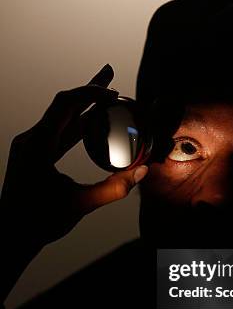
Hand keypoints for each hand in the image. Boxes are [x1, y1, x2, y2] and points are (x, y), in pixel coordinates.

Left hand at [0, 65, 147, 291]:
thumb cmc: (39, 222)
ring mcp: (32, 146)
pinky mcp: (35, 153)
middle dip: (89, 89)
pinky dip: (77, 122)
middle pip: (64, 105)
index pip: (65, 105)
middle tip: (110, 72)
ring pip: (62, 117)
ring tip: (108, 92)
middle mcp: (32, 140)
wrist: (11, 235)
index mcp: (37, 146)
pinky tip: (93, 120)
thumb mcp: (80, 205)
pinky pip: (59, 130)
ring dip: (84, 104)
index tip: (113, 94)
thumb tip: (143, 171)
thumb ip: (113, 188)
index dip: (90, 94)